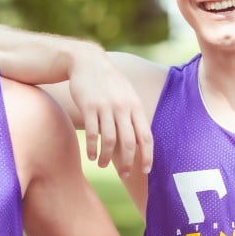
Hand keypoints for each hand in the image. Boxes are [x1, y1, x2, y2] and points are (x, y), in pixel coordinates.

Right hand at [67, 51, 152, 175]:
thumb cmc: (108, 81)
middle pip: (129, 142)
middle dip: (127, 162)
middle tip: (124, 174)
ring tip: (101, 164)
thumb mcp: (127, 94)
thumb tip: (139, 141)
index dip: (147, 155)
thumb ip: (133, 114)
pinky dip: (92, 148)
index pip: (146, 136)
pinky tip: (91, 155)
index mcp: (135, 106)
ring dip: (106, 157)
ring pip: (110, 140)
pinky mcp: (89, 106)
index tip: (145, 171)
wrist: (87, 61)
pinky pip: (93, 133)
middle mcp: (123, 107)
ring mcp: (106, 107)